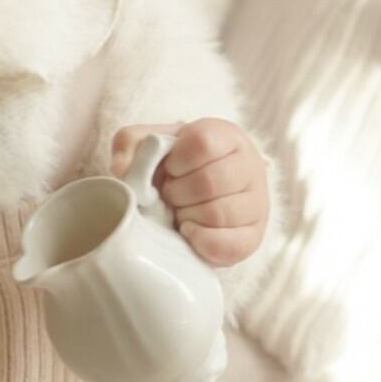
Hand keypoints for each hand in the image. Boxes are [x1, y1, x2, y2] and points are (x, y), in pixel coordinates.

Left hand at [108, 118, 267, 266]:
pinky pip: (230, 245)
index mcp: (227, 136)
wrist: (197, 194)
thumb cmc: (174, 165)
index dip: (176, 161)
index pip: (202, 143)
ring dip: (188, 216)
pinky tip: (190, 231)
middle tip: (171, 195)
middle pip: (209, 182)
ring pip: (219, 214)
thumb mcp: (150, 143)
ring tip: (181, 212)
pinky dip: (201, 241)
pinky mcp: (254, 236)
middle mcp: (250, 166)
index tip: (170, 169)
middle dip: (177, 193)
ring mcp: (257, 203)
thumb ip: (130, 144)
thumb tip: (123, 170)